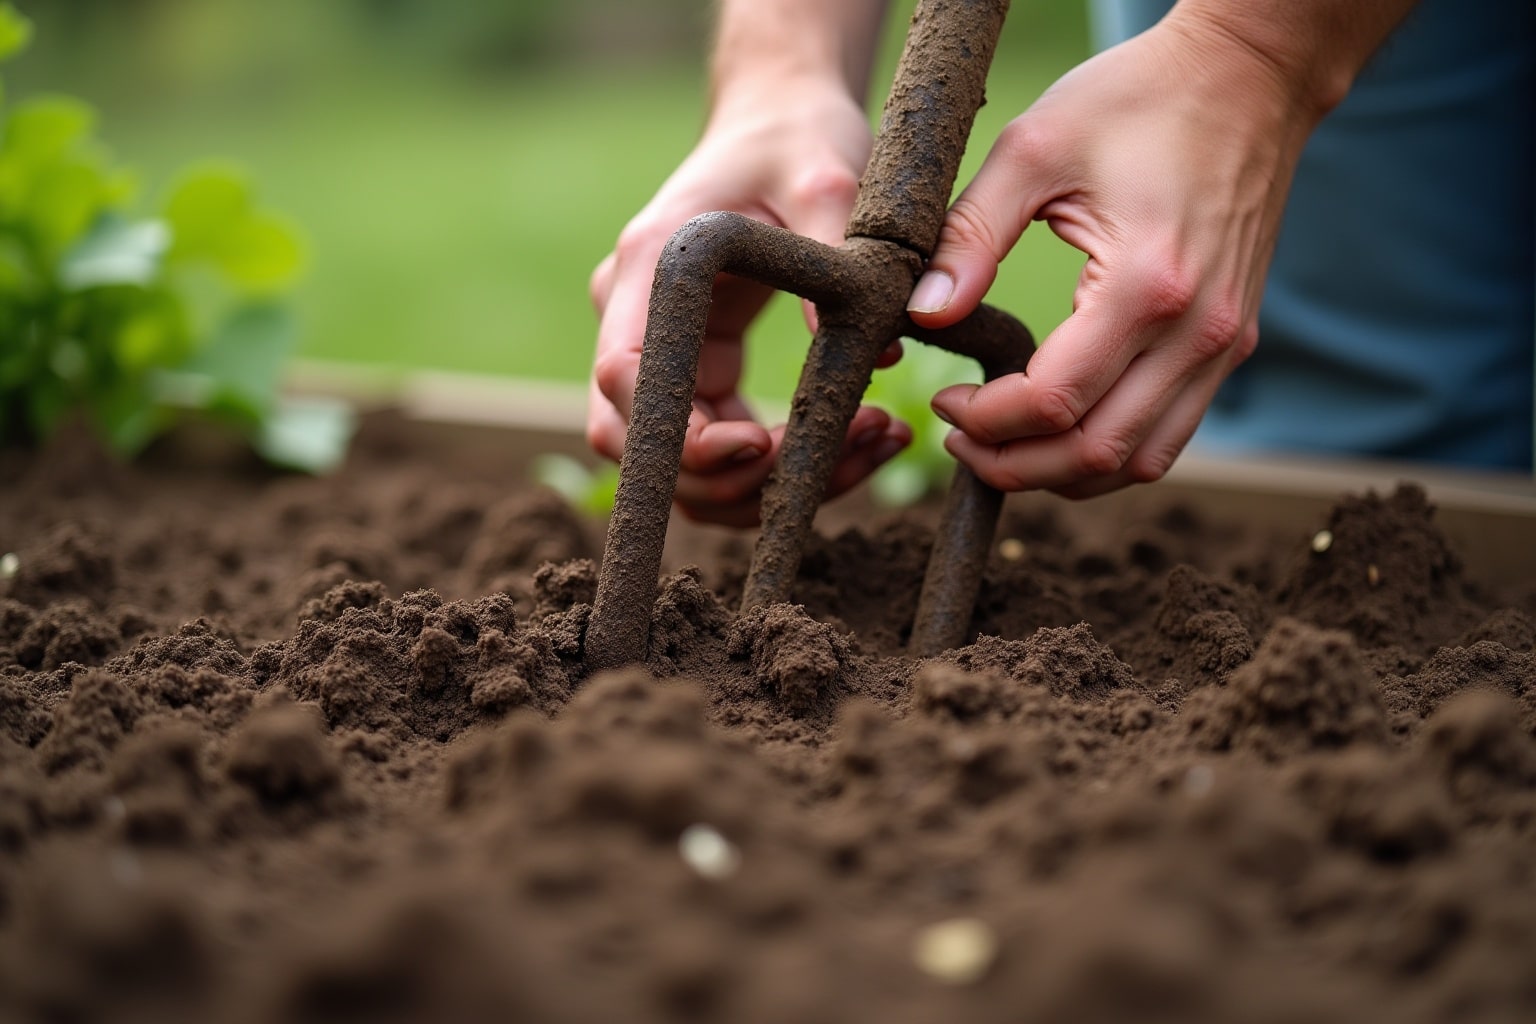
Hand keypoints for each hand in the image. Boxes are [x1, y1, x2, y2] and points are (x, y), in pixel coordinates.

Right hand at [589, 82, 910, 526]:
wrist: (782, 124)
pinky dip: (782, 465)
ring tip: (870, 447)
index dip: (677, 432)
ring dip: (765, 486)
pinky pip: (723, 447)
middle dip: (732, 478)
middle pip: (642, 444)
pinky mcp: (698, 370)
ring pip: (683, 466)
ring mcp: (662, 352)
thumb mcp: (827, 179)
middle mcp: (637, 319)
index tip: (754, 443)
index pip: (624, 378)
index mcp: (650, 268)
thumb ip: (832, 253)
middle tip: (834, 460)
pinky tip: (860, 438)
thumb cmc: (798, 140)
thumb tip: (870, 354)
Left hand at [906, 15, 1323, 498]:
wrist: (1250, 75)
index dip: (986, 421)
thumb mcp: (1033, 150)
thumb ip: (970, 237)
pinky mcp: (1230, 342)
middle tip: (958, 441)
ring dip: (1063, 472)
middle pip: (1096, 452)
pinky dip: (1109, 451)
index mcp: (1145, 284)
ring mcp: (1223, 343)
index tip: (942, 400)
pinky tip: (1059, 427)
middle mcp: (1197, 330)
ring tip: (1002, 445)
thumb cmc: (1139, 99)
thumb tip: (923, 314)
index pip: (1054, 401)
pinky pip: (1169, 434)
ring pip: (1139, 460)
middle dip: (1014, 464)